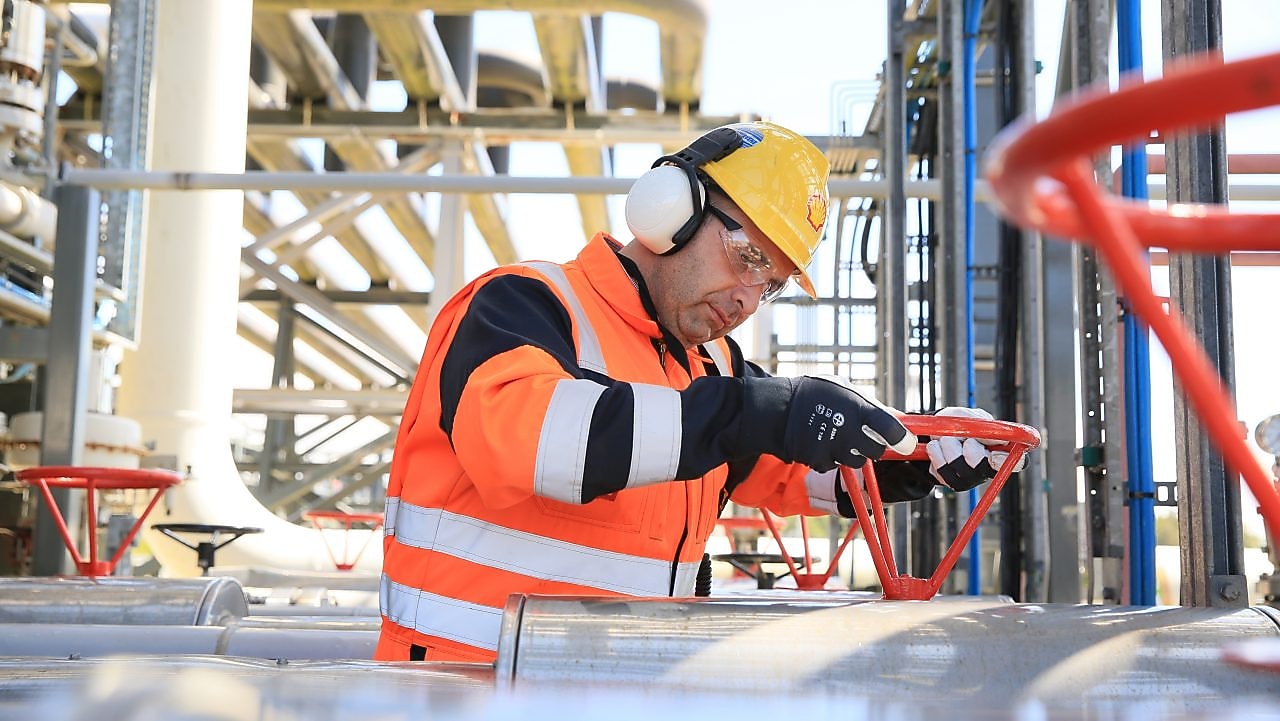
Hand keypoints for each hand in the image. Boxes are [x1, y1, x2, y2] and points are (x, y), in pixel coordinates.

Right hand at [782, 376, 915, 471]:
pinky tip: (821, 443)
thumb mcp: (845, 390)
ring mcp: (832, 447)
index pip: (891, 428)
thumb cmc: (814, 394)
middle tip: (863, 436)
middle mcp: (846, 429)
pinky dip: (831, 458)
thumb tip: (899, 419)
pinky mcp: (819, 461)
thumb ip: (872, 406)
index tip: (906, 443)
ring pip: (857, 461)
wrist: (776, 409)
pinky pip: (835, 466)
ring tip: (837, 436)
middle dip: (874, 446)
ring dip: (852, 453)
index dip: (903, 439)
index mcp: (856, 407)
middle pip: (876, 451)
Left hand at [924, 407, 1024, 490]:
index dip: (1007, 460)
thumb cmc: (956, 422)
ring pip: (962, 469)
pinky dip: (937, 453)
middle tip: (965, 439)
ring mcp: (969, 477)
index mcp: (1000, 449)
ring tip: (945, 438)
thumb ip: (982, 424)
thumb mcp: (969, 417)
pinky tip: (936, 446)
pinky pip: (943, 471)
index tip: (993, 453)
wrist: (931, 430)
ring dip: (950, 447)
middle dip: (972, 452)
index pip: (1017, 462)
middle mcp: (987, 467)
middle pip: (986, 468)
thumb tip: (997, 435)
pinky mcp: (951, 480)